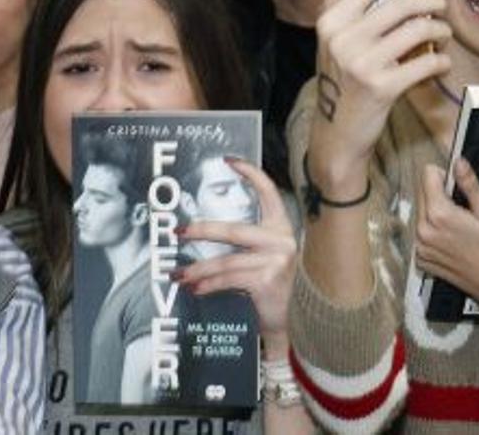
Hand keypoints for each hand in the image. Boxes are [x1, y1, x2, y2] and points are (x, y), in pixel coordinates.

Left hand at [178, 159, 296, 345]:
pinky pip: (229, 280)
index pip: (268, 192)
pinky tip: (196, 289)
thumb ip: (248, 243)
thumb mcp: (269, 256)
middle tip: (180, 231)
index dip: (251, 174)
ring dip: (198, 269)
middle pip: (234, 230)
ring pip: (227, 261)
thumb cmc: (278, 283)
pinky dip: (209, 285)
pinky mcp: (267, 281)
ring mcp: (275, 261)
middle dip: (203, 231)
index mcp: (281, 227)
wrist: (299, 316)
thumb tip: (209, 232)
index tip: (230, 161)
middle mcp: (281, 240)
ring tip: (179, 275)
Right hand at [311, 0, 451, 178]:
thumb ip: (338, 0)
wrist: (337, 134)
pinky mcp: (382, 87)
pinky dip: (440, 61)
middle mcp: (343, 38)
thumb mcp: (331, 40)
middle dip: (431, 1)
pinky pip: (425, 62)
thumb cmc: (341, 81)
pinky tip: (441, 64)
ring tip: (442, 35)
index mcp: (331, 20)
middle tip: (442, 6)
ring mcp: (362, 63)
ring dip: (439, 30)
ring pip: (418, 29)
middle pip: (402, 2)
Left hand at [414, 159, 478, 324]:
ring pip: (422, 213)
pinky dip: (435, 231)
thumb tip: (459, 162)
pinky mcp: (424, 261)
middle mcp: (424, 232)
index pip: (427, 174)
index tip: (459, 181)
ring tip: (463, 225)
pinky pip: (423, 234)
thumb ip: (469, 185)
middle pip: (422, 192)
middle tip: (466, 206)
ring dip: (437, 212)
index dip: (445, 173)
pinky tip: (456, 239)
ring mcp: (422, 248)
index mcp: (439, 215)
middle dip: (441, 192)